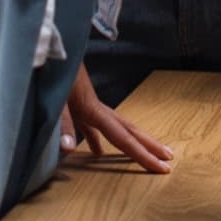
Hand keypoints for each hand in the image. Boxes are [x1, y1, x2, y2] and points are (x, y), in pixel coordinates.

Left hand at [59, 63, 173, 172]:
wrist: (50, 54)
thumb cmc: (51, 75)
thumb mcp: (54, 101)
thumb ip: (64, 126)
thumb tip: (69, 151)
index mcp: (94, 111)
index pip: (124, 139)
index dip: (143, 154)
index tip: (162, 166)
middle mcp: (98, 110)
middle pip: (130, 131)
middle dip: (150, 145)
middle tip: (169, 158)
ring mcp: (90, 109)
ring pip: (118, 128)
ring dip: (133, 142)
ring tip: (145, 154)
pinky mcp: (79, 108)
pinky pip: (95, 129)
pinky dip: (100, 141)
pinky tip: (98, 153)